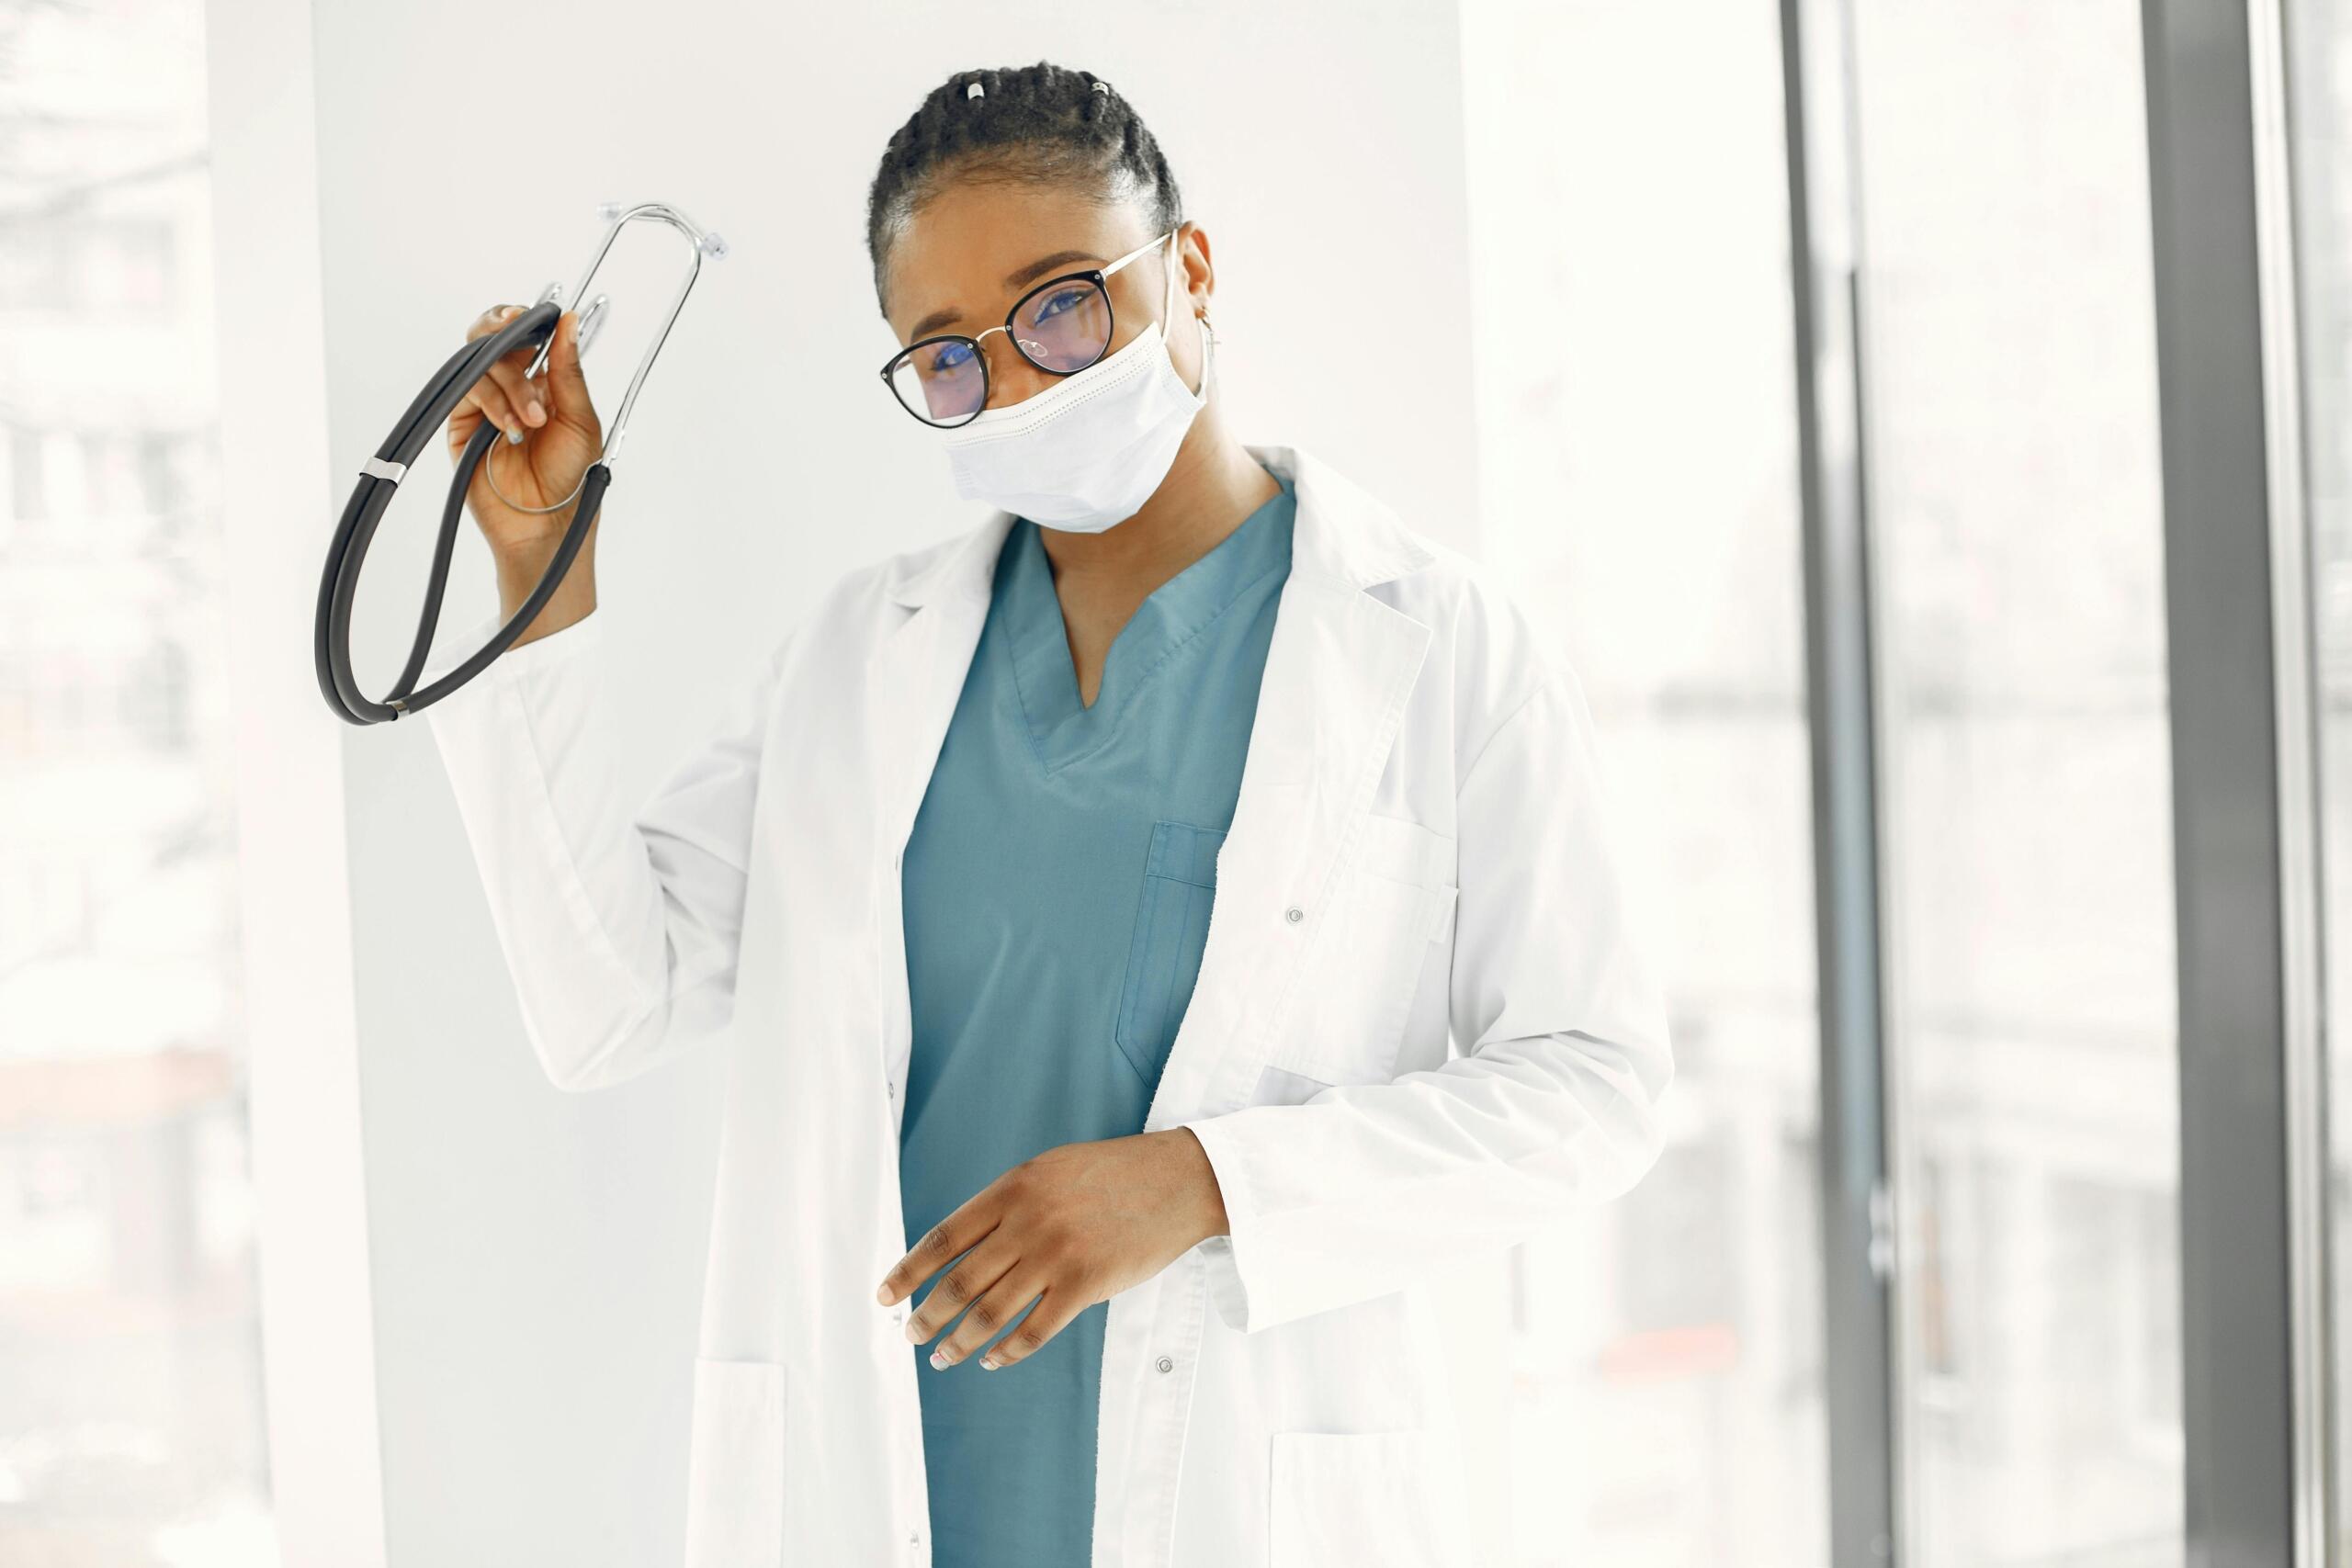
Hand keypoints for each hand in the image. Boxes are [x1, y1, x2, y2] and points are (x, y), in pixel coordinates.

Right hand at [448, 303, 604, 561]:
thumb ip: (568, 371)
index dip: (522, 318)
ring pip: (481, 362)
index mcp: (541, 381)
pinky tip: (512, 428)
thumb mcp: (580, 419)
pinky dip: (493, 402)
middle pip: (492, 337)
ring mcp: (483, 403)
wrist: (546, 522)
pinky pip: (468, 391)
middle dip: (507, 336)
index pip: (523, 334)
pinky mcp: (462, 423)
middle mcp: (509, 387)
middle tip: (524, 347)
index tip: (530, 316)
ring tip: (533, 420)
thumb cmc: (569, 478)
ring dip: (510, 384)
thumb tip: (569, 322)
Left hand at [876, 1128, 1228, 1371]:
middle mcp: (1028, 1222)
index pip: (943, 1238)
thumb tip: (961, 1250)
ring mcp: (1056, 1255)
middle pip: (958, 1282)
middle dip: (926, 1316)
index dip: (907, 1272)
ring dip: (958, 1341)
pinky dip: (1006, 1351)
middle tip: (912, 1337)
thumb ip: (1008, 1204)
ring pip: (990, 1312)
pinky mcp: (1086, 1285)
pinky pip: (1033, 1330)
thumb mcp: (1050, 1171)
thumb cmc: (1113, 1175)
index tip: (884, 1297)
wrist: (1179, 1180)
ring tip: (943, 1357)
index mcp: (1013, 1189)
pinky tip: (992, 1358)